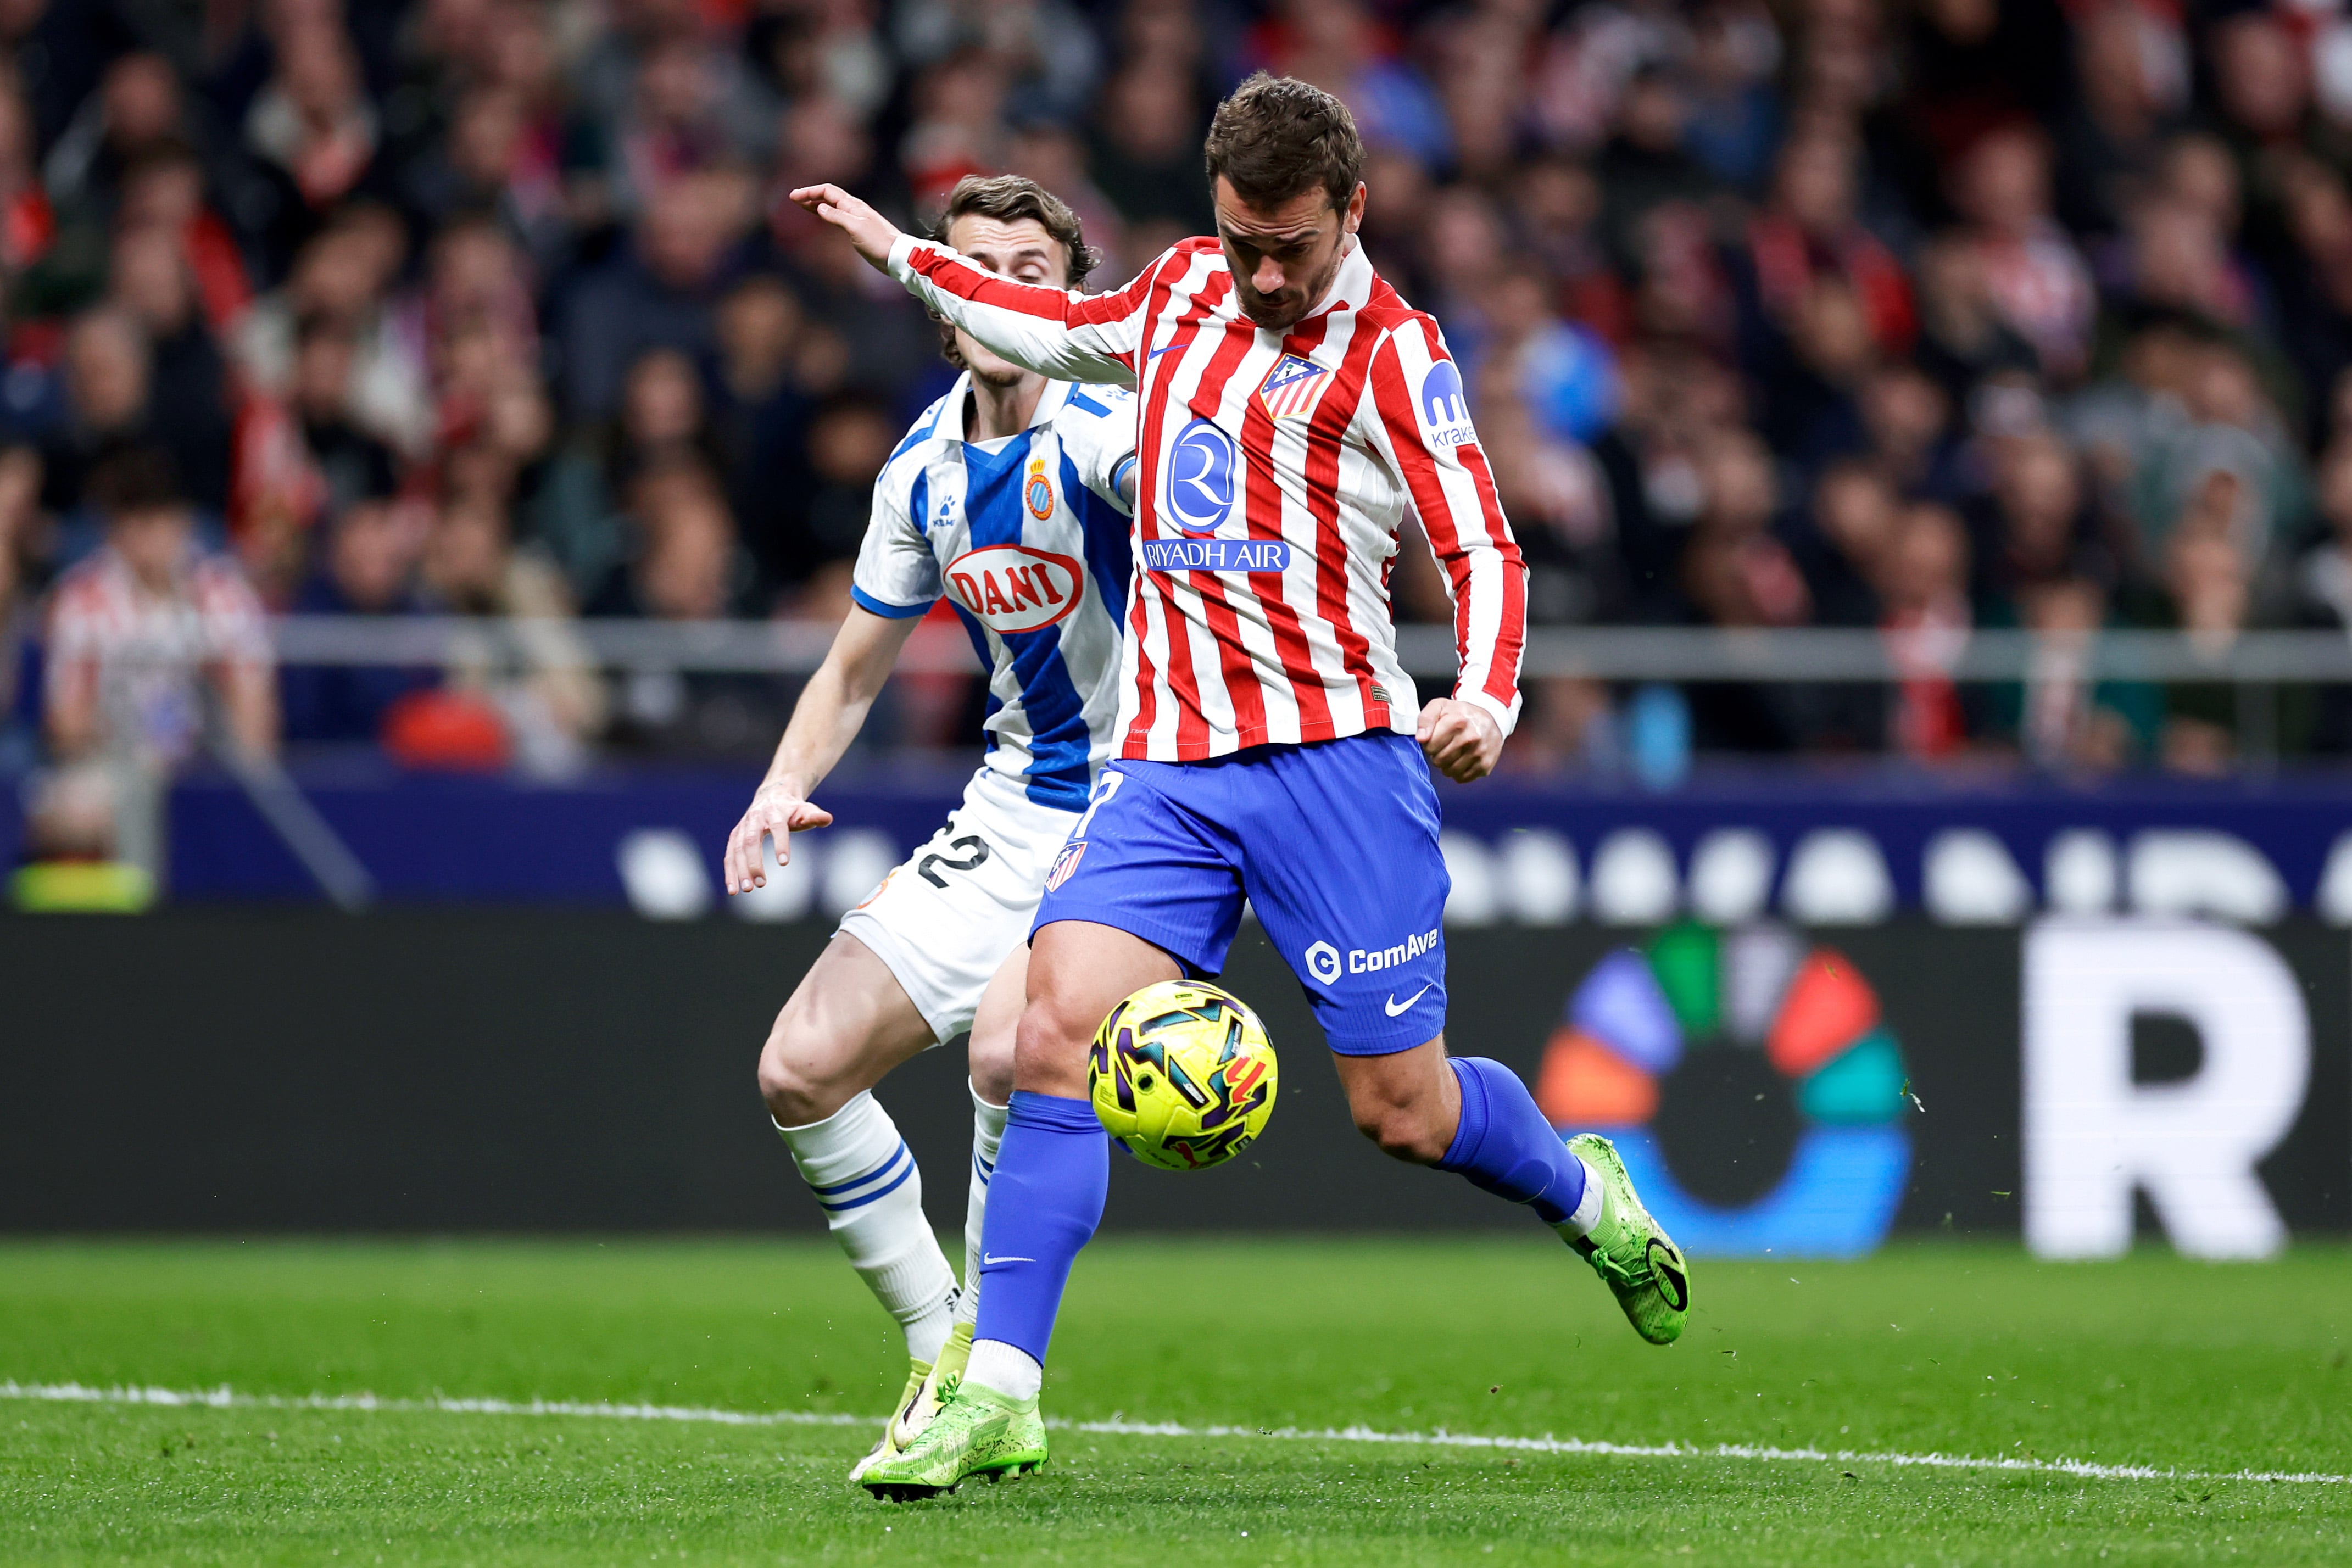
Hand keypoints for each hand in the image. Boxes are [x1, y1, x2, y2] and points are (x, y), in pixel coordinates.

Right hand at [724, 780, 833, 893]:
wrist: (773, 796)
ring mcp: (742, 827)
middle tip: (761, 884)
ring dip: (740, 870)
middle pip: (751, 840)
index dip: (780, 844)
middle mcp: (755, 818)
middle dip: (754, 863)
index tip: (784, 863)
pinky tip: (733, 890)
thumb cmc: (792, 809)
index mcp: (774, 812)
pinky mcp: (735, 836)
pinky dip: (730, 872)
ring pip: (737, 849)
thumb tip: (827, 818)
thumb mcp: (805, 811)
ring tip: (747, 889)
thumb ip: (815, 817)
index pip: (777, 827)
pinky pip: (730, 855)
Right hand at [787, 183, 902, 271]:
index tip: (794, 196)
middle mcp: (853, 209)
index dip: (810, 192)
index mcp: (853, 205)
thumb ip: (837, 216)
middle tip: (794, 198)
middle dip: (810, 196)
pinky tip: (821, 216)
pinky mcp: (857, 230)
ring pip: (832, 206)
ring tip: (802, 205)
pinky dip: (825, 214)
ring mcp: (855, 219)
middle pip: (828, 196)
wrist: (896, 256)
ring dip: (816, 204)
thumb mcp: (856, 228)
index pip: (827, 191)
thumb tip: (820, 207)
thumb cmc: (879, 242)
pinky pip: (837, 217)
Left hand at [1417, 698, 1503, 782]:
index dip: (1429, 744)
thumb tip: (1421, 738)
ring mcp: (1479, 752)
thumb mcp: (1440, 706)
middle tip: (1444, 746)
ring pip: (1450, 771)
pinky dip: (1459, 773)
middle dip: (1437, 755)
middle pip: (1439, 760)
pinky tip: (1461, 761)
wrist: (1491, 720)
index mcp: (1458, 721)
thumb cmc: (1462, 714)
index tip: (1435, 738)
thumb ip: (1426, 719)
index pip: (1430, 746)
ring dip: (1447, 765)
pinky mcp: (1485, 765)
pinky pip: (1463, 778)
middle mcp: (1471, 737)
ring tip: (1452, 753)